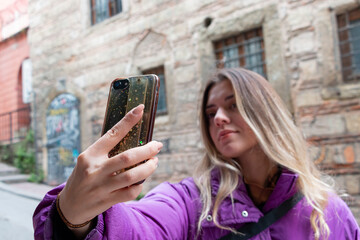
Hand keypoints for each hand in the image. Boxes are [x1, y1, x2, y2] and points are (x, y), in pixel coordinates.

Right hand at [58, 104, 162, 227]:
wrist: (69, 206)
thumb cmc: (82, 177)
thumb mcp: (88, 160)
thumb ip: (106, 152)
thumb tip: (133, 139)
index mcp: (90, 155)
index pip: (112, 134)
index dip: (128, 121)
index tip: (140, 109)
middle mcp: (95, 170)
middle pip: (128, 157)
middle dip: (147, 150)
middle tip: (158, 145)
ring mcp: (101, 186)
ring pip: (132, 176)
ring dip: (148, 168)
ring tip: (154, 162)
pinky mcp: (106, 201)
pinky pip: (130, 192)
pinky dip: (139, 186)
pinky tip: (141, 181)